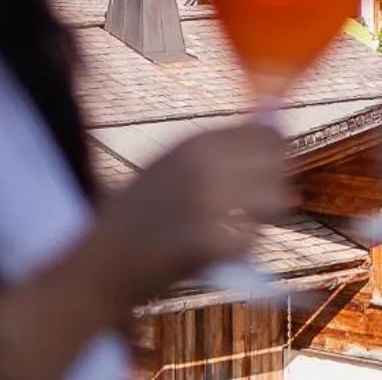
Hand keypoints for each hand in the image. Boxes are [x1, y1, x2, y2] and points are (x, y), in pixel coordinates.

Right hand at [89, 121, 290, 314]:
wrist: (104, 260)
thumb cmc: (139, 211)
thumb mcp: (172, 162)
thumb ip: (218, 147)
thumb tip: (268, 122)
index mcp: (198, 142)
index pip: (266, 133)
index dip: (275, 149)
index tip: (272, 163)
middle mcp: (208, 165)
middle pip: (277, 164)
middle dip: (273, 182)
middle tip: (254, 201)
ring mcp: (210, 202)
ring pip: (275, 202)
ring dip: (262, 216)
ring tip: (236, 225)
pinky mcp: (211, 242)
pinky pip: (252, 240)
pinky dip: (241, 248)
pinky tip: (215, 250)